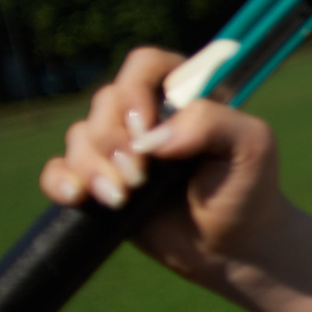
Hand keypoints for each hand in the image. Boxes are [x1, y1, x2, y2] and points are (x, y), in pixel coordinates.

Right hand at [40, 46, 289, 286]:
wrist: (232, 247)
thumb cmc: (247, 190)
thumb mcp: (252, 146)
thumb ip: (212, 122)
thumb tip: (152, 137)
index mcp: (182, 96)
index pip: (145, 64)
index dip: (135, 91)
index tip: (145, 129)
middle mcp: (146, 117)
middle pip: (105, 102)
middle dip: (114, 142)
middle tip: (139, 178)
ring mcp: (118, 150)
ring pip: (80, 137)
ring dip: (92, 168)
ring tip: (121, 200)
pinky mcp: (98, 182)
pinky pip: (58, 170)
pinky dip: (60, 182)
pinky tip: (78, 197)